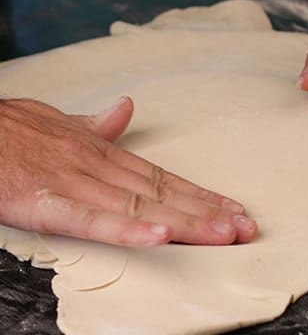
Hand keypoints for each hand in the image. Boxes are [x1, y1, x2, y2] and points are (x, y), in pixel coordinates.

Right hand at [0, 97, 256, 245]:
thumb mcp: (62, 123)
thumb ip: (98, 124)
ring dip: (184, 221)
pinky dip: (127, 230)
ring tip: (222, 234)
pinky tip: (159, 238)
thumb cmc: (13, 131)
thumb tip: (125, 109)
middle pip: (164, 194)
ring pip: (140, 207)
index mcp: (105, 154)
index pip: (164, 178)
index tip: (232, 207)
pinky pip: (92, 220)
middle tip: (245, 227)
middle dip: (207, 212)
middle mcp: (100, 167)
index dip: (200, 194)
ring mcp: (76, 183)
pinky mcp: (47, 202)